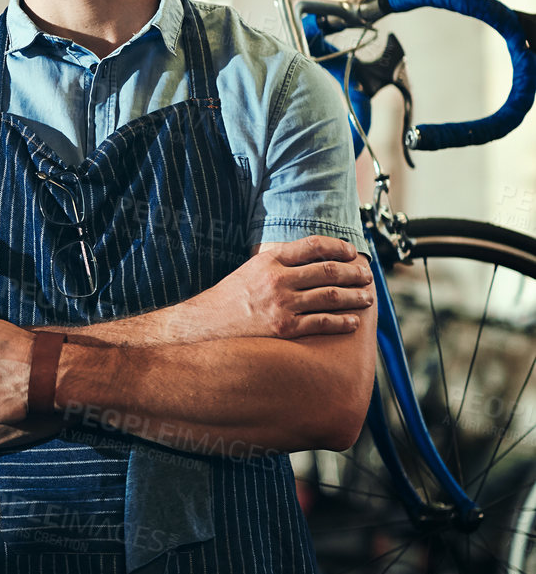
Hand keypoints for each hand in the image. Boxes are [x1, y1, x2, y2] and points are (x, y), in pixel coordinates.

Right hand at [204, 236, 372, 338]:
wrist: (206, 325)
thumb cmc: (229, 298)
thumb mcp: (250, 270)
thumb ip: (278, 263)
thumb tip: (310, 259)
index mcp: (269, 261)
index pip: (313, 245)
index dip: (338, 247)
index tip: (352, 253)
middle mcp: (278, 280)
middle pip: (328, 271)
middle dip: (354, 273)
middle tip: (366, 276)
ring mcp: (282, 304)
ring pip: (331, 296)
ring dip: (355, 296)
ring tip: (367, 297)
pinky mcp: (285, 328)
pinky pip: (323, 322)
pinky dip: (343, 321)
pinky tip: (353, 321)